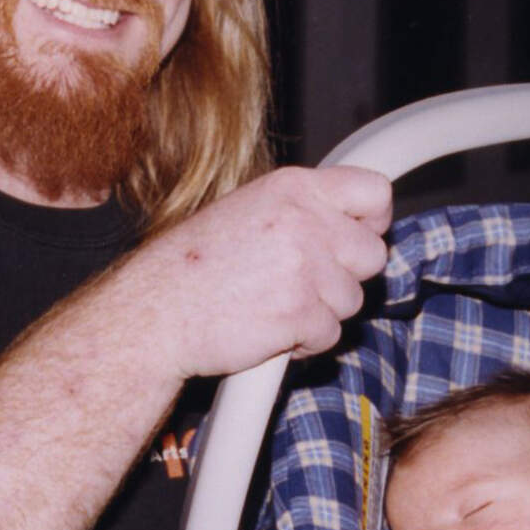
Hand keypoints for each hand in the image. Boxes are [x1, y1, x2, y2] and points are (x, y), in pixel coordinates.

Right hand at [123, 165, 392, 379]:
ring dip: (322, 311)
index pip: (374, 191)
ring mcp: (305, 267)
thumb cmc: (195, 266)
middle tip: (306, 283)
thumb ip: (302, 210)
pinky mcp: (301, 313)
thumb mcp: (249, 210)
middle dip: (346, 275)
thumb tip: (353, 220)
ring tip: (275, 305)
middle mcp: (305, 221)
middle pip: (373, 254)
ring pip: (353, 300)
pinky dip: (306, 342)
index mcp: (293, 188)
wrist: (154, 313)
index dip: (373, 220)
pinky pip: (331, 334)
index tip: (358, 236)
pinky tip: (270, 329)